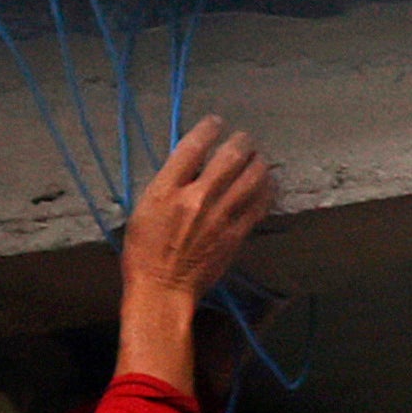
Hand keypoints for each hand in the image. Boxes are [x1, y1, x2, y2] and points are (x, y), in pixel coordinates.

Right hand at [121, 116, 276, 301]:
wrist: (163, 289)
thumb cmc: (145, 252)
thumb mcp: (144, 208)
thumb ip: (168, 183)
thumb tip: (193, 164)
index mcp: (166, 190)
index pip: (193, 146)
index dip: (209, 127)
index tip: (215, 123)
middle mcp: (196, 198)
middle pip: (230, 156)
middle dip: (241, 141)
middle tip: (244, 139)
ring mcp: (219, 217)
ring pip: (252, 177)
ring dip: (259, 161)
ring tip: (258, 158)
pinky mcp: (235, 234)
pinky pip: (260, 204)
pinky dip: (267, 189)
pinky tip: (267, 183)